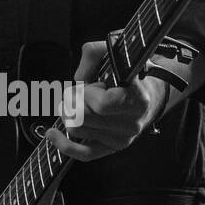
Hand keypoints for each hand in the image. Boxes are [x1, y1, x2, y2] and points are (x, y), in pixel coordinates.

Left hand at [46, 40, 168, 162]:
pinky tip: (52, 135)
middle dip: (73, 101)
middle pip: (83, 117)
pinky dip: (64, 145)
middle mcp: (131, 123)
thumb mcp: (118, 51)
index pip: (102, 104)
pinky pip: (83, 154)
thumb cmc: (131, 73)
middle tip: (79, 92)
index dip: (88, 94)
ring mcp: (122, 139)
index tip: (91, 85)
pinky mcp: (112, 148)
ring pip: (77, 130)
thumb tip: (77, 78)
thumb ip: (93, 54)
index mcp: (137, 100)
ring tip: (80, 103)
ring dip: (69, 114)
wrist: (151, 95)